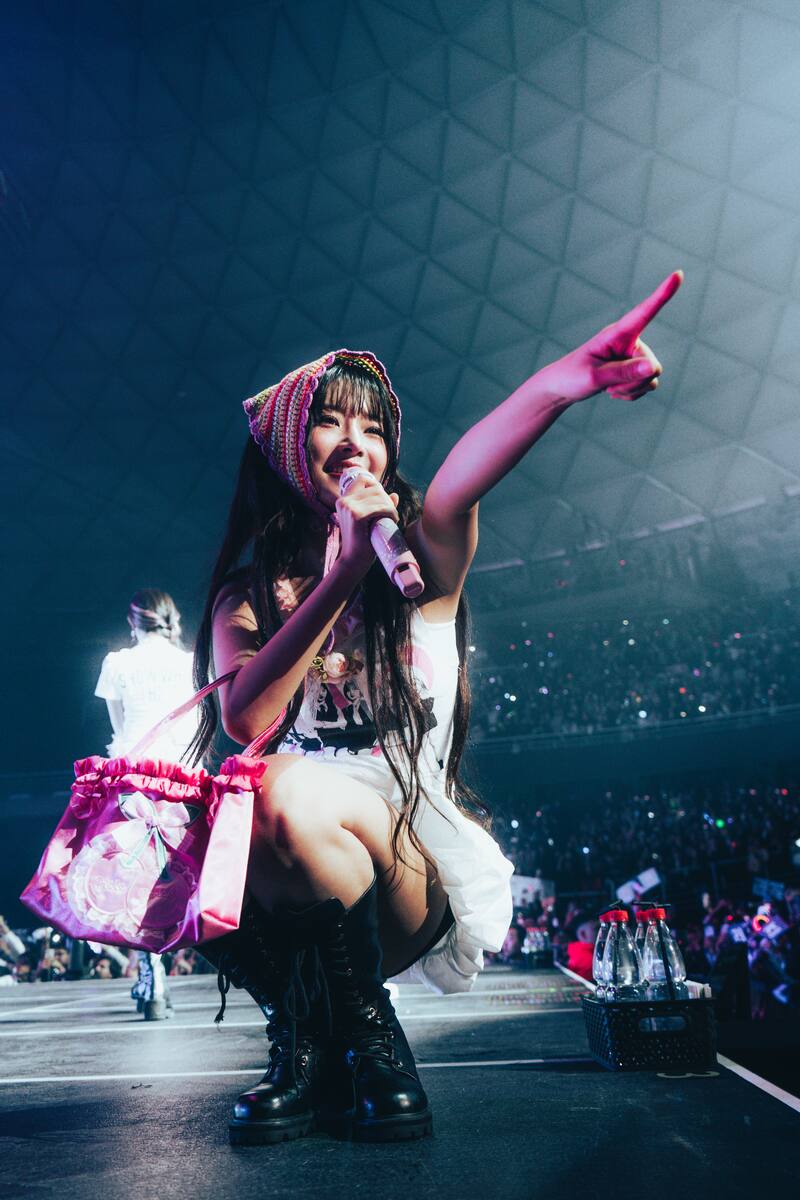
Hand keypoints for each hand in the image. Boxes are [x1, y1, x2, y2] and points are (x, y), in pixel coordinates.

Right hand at [336, 473, 399, 574]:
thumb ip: (379, 506)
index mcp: (343, 500)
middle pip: (375, 488)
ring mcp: (349, 508)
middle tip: (391, 515)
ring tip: (392, 520)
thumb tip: (395, 495)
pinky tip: (392, 521)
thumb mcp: (368, 520)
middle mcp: (344, 501)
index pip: (363, 479)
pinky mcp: (356, 516)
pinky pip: (381, 507)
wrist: (353, 561)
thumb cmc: (362, 542)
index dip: (377, 487)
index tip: (382, 502)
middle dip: (387, 500)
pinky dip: (390, 513)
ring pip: (380, 497)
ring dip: (391, 508)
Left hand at [541, 270, 682, 404]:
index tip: (678, 274)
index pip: (644, 312)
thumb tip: (654, 367)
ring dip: (631, 389)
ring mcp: (632, 355)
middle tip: (608, 386)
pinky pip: (647, 386)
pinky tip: (613, 391)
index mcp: (617, 333)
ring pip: (651, 378)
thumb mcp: (594, 377)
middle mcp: (629, 340)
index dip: (663, 294)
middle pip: (651, 365)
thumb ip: (624, 373)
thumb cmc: (572, 377)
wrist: (562, 388)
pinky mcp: (634, 370)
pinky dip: (631, 394)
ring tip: (608, 387)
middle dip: (634, 382)